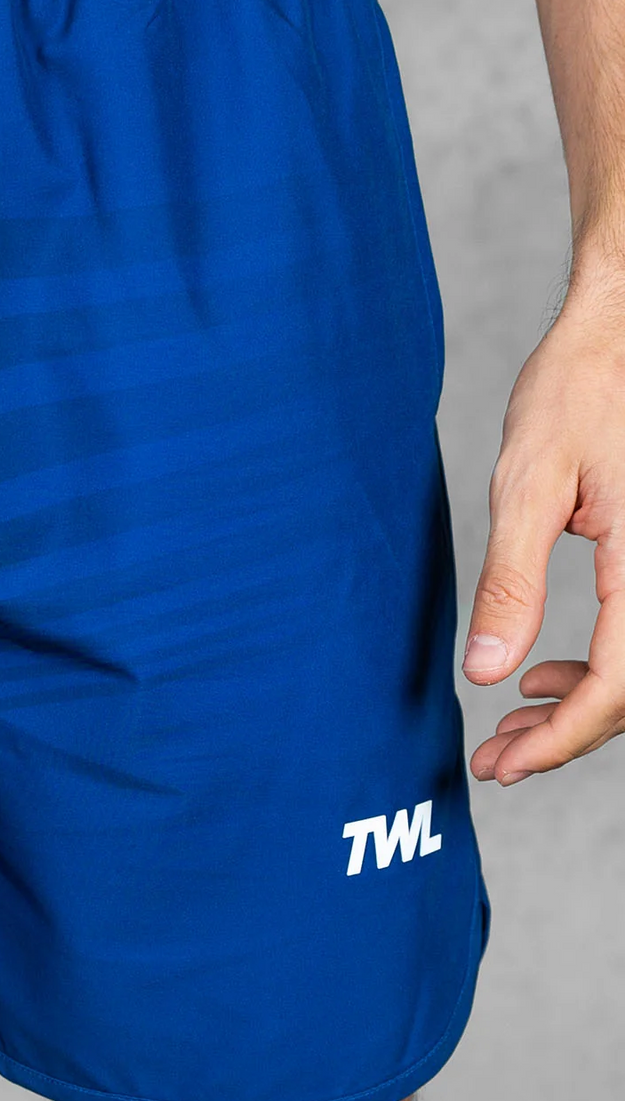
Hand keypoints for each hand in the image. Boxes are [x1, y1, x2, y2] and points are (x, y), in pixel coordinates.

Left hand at [465, 291, 624, 783]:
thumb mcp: (529, 484)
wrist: (621, 333)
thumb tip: (489, 672)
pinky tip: (544, 675)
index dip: (562, 739)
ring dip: (582, 709)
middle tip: (494, 763)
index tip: (504, 767)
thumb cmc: (579, 391)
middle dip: (566, 736)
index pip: (620, 685)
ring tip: (509, 729)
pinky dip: (599, 668)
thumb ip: (512, 582)